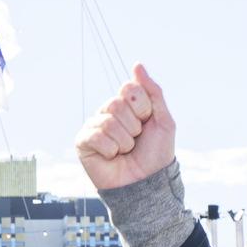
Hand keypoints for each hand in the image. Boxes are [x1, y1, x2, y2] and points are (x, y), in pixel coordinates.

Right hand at [75, 63, 176, 189]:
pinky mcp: (82, 142)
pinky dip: (111, 150)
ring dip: (125, 141)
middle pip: (116, 104)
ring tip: (126, 150)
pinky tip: (112, 157)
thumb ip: (153, 92)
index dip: (143, 107)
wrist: (147, 182)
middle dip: (134, 126)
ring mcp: (94, 126)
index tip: (147, 120)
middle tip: (136, 140)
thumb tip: (137, 64)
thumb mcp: (164, 120)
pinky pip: (96, 137)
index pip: (129, 88)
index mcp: (127, 104)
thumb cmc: (156, 152)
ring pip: (108, 122)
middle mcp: (108, 112)